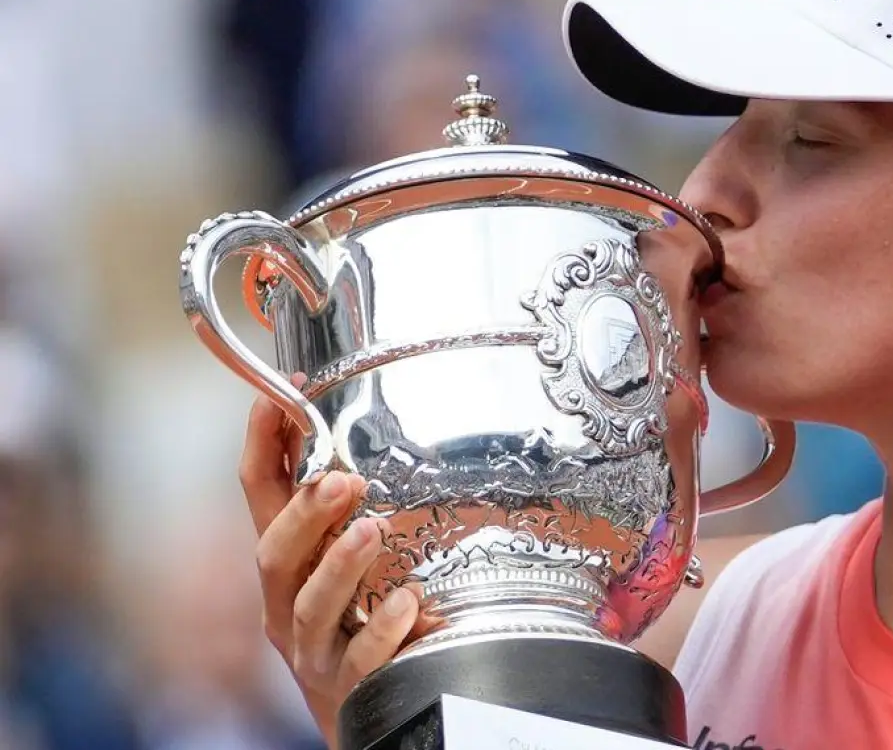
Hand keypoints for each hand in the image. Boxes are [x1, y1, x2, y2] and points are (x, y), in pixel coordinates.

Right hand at [240, 390, 419, 742]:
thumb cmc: (358, 631)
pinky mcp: (345, 690)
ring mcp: (313, 651)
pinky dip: (382, 631)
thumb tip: (382, 440)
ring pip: (309, 607)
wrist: (368, 722)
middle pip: (273, 554)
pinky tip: (409, 605)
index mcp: (287, 566)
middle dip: (303, 513)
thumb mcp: (347, 569)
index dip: (264, 445)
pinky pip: (359, 660)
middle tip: (343, 479)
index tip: (280, 396)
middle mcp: (287, 606)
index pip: (261, 496)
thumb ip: (355, 514)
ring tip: (372, 531)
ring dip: (339, 565)